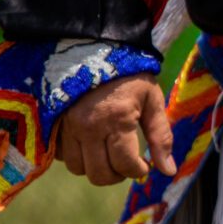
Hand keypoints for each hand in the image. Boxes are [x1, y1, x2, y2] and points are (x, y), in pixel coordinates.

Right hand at [53, 75, 174, 185]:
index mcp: (116, 120)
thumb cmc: (128, 74)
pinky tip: (89, 144)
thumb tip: (168, 171)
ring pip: (78, 168)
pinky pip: (61, 155)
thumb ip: (161, 136)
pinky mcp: (53, 123)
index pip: (125, 165)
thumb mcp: (152, 100)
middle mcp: (88, 127)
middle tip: (126, 164)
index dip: (138, 171)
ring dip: (95, 168)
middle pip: (99, 174)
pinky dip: (76, 156)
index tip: (144, 164)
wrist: (93, 48)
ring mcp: (67, 126)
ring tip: (108, 155)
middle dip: (118, 175)